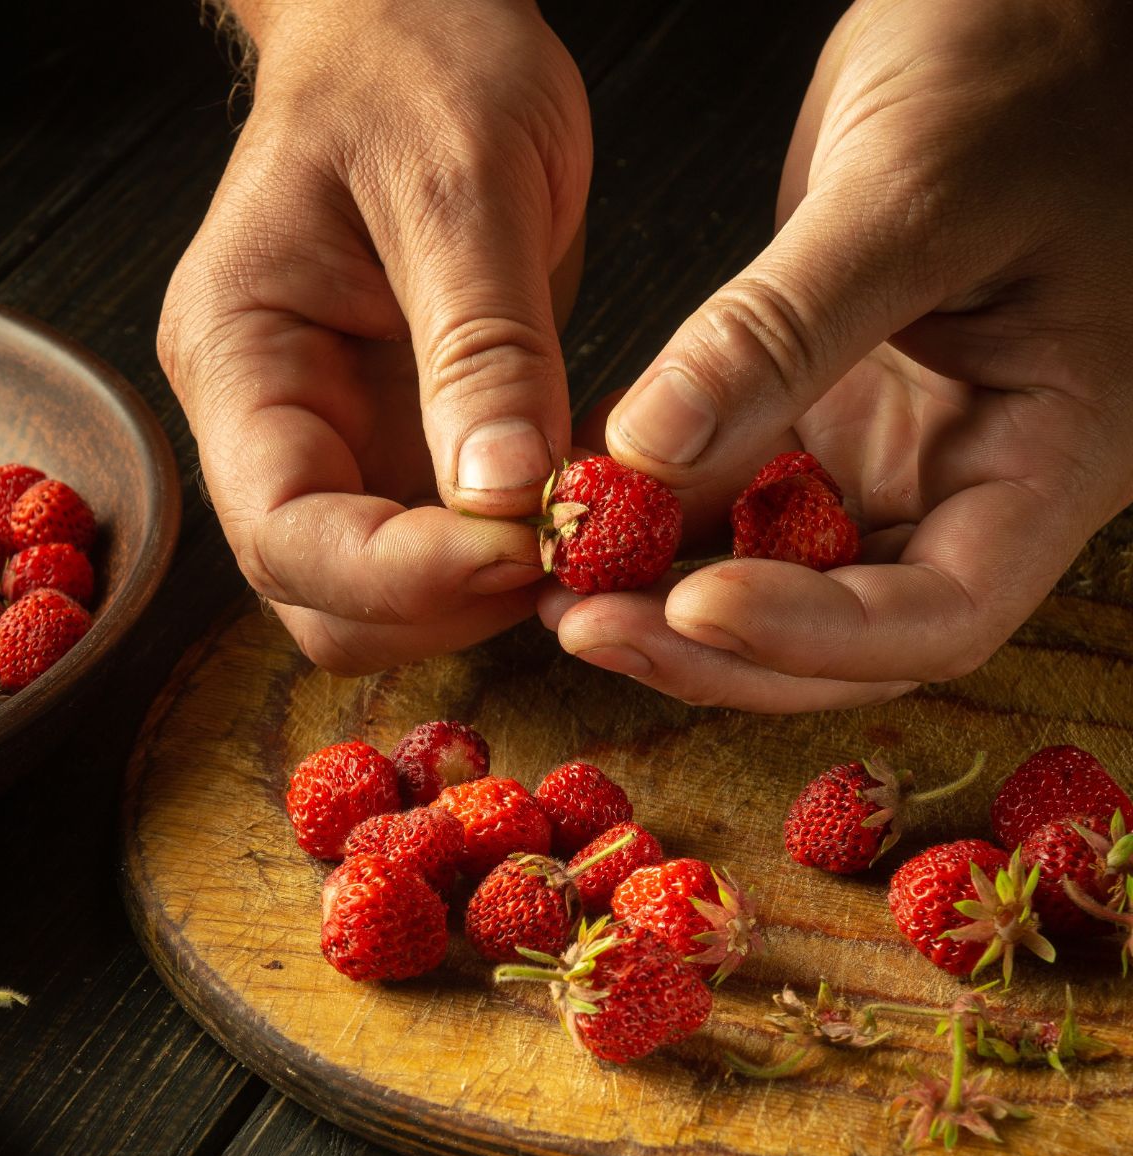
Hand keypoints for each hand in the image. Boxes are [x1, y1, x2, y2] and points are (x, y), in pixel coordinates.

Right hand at [158, 0, 590, 673]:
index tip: (523, 551)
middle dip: (442, 605)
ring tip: (581, 538)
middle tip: (567, 554)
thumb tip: (505, 497)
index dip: (400, 574)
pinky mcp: (405, 456)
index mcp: (241, 357)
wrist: (416, 21)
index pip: (284, 533)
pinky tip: (576, 520)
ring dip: (481, 601)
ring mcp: (338, 451)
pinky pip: (445, 561)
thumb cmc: (417, 61)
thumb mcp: (462, 179)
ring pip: (384, 606)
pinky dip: (508, 567)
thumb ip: (482, 343)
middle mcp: (273, 427)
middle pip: (325, 601)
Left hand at [541, 0, 1132, 710]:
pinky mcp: (822, 423)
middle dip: (715, 644)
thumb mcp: (913, 189)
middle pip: (844, 632)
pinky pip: (730, 499)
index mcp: (1048, 459)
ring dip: (663, 595)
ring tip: (555, 586)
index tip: (695, 604)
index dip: (816, 636)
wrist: (1026, 6)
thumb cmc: (1029, 69)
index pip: (939, 614)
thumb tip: (648, 447)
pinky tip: (571, 512)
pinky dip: (654, 516)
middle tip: (587, 625)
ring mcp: (891, 461)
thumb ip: (785, 328)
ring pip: (774, 578)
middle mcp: (969, 486)